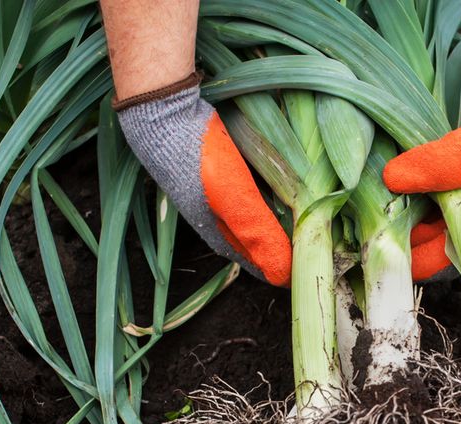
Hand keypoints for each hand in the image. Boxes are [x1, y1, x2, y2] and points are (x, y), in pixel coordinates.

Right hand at [116, 74, 291, 286]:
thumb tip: (283, 274)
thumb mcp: (234, 199)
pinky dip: (259, 191)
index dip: (274, 268)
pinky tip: (270, 181)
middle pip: (247, 238)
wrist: (162, 109)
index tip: (296, 277)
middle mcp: (210, 211)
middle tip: (299, 249)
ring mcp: (208, 186)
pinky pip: (241, 185)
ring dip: (266, 218)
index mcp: (215, 228)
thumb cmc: (199, 158)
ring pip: (244, 211)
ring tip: (292, 221)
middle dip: (271, 246)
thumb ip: (258, 232)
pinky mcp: (210, 161)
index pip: (251, 259)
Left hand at [384, 61, 460, 262]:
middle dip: (400, 227)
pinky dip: (424, 186)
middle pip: (431, 239)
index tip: (368, 240)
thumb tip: (386, 179)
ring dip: (411, 204)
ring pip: (435, 214)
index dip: (401, 255)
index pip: (433, 262)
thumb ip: (426, 169)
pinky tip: (404, 171)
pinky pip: (444, 193)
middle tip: (364, 211)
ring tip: (378, 189)